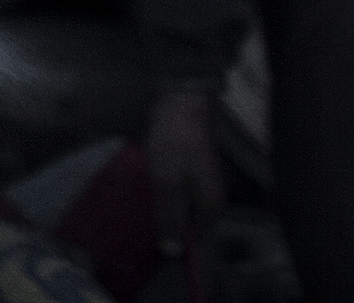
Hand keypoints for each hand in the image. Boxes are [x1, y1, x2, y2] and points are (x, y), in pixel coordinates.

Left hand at [144, 85, 223, 257]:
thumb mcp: (168, 184)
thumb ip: (171, 217)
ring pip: (182, 205)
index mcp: (210, 206)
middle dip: (168, 225)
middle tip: (142, 223)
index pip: (196, 240)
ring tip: (143, 205)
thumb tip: (172, 251)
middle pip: (189, 223)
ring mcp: (202, 180)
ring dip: (164, 207)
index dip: (175, 246)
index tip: (152, 248)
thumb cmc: (176, 143)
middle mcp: (211, 196)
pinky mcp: (191, 166)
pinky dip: (163, 190)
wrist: (182, 101)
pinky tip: (149, 186)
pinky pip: (177, 189)